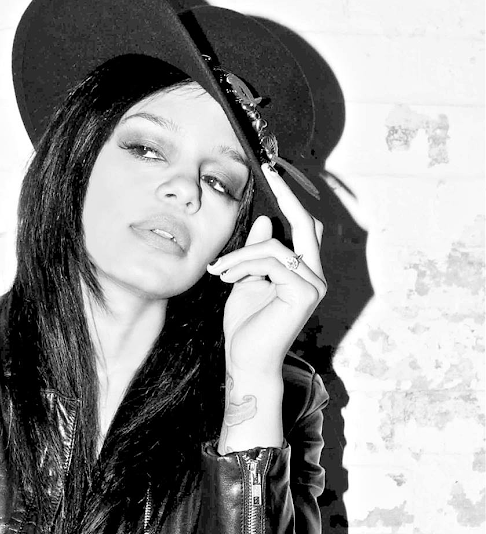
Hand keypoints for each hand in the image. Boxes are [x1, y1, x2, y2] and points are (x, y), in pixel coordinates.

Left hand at [207, 167, 325, 376]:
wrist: (245, 361)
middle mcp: (315, 276)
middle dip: (286, 196)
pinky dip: (244, 266)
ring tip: (218, 271)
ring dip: (240, 256)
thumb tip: (265, 222)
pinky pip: (272, 262)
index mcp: (303, 271)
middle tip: (267, 172)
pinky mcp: (305, 293)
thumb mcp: (245, 282)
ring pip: (275, 247)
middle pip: (305, 225)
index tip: (273, 175)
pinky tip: (226, 279)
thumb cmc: (245, 327)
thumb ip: (255, 255)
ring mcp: (313, 284)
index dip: (291, 200)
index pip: (303, 228)